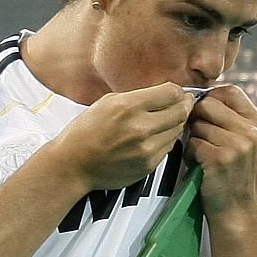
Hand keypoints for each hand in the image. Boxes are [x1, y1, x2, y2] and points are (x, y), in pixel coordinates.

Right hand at [56, 82, 193, 191]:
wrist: (73, 164)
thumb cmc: (85, 132)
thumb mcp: (107, 103)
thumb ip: (137, 97)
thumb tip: (163, 94)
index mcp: (129, 106)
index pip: (172, 93)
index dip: (176, 91)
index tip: (175, 93)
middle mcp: (141, 127)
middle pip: (181, 111)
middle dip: (183, 106)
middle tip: (182, 104)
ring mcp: (147, 149)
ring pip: (177, 130)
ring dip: (173, 124)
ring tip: (162, 122)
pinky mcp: (149, 165)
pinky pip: (168, 148)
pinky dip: (164, 141)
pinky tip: (152, 138)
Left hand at [184, 84, 256, 219]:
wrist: (235, 209)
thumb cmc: (231, 174)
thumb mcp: (243, 143)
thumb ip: (229, 119)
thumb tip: (198, 97)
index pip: (229, 91)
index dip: (211, 98)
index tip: (204, 114)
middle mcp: (250, 131)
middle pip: (208, 104)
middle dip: (196, 119)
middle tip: (199, 137)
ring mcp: (237, 144)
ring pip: (197, 124)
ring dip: (192, 138)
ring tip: (201, 154)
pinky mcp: (220, 158)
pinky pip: (192, 143)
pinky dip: (189, 154)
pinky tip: (198, 165)